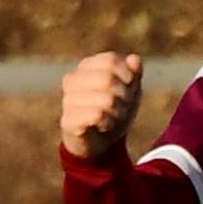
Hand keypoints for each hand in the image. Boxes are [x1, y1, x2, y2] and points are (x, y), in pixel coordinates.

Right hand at [57, 49, 144, 167]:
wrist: (100, 143)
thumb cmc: (115, 110)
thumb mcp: (130, 90)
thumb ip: (134, 73)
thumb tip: (134, 60)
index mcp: (86, 66)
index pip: (110, 60)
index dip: (128, 75)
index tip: (128, 88)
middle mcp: (72, 80)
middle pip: (108, 79)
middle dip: (124, 96)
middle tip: (122, 106)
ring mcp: (68, 100)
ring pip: (106, 99)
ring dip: (118, 112)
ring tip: (113, 117)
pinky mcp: (68, 121)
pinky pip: (97, 115)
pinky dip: (108, 123)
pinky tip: (103, 126)